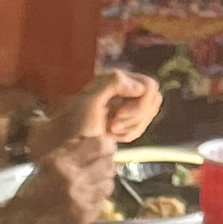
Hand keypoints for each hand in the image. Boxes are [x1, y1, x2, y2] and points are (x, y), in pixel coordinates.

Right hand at [0, 127, 117, 223]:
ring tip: (91, 184)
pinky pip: (102, 202)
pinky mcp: (85, 219)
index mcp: (61, 165)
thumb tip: (88, 142)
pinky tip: (86, 199)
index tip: (106, 147)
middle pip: (108, 165)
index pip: (100, 146)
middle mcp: (74, 182)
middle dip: (105, 163)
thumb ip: (67, 152)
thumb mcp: (43, 167)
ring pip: (108, 184)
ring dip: (102, 182)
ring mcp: (82, 203)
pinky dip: (97, 198)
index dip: (106, 145)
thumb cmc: (26, 198)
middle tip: (98, 166)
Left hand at [33, 68, 162, 153]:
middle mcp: (124, 88)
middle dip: (134, 118)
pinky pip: (142, 127)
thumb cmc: (75, 124)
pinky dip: (129, 134)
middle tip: (112, 126)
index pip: (149, 87)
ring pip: (149, 115)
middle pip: (153, 101)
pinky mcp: (128, 120)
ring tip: (110, 130)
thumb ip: (113, 83)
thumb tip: (139, 86)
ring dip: (131, 127)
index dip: (138, 104)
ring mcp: (128, 104)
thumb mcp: (90, 101)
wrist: (69, 145)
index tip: (117, 116)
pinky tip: (112, 135)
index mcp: (116, 78)